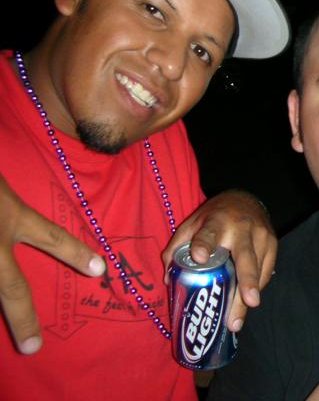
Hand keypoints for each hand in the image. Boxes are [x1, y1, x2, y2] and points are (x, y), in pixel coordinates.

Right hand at [0, 174, 105, 353]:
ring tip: (15, 337)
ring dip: (6, 311)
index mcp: (10, 213)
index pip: (49, 237)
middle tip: (33, 347)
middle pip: (10, 289)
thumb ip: (9, 194)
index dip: (74, 254)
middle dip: (22, 319)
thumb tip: (20, 214)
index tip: (99, 270)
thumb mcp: (4, 181)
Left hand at [161, 189, 275, 331]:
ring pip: (258, 269)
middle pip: (245, 257)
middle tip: (249, 302)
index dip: (204, 244)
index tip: (199, 257)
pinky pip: (266, 271)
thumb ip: (178, 247)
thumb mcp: (193, 223)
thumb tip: (169, 280)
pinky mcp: (273, 245)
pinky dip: (256, 289)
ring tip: (237, 321)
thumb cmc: (215, 216)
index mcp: (217, 221)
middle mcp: (242, 228)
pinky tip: (245, 305)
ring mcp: (261, 236)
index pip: (209, 233)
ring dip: (250, 295)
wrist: (246, 200)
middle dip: (248, 280)